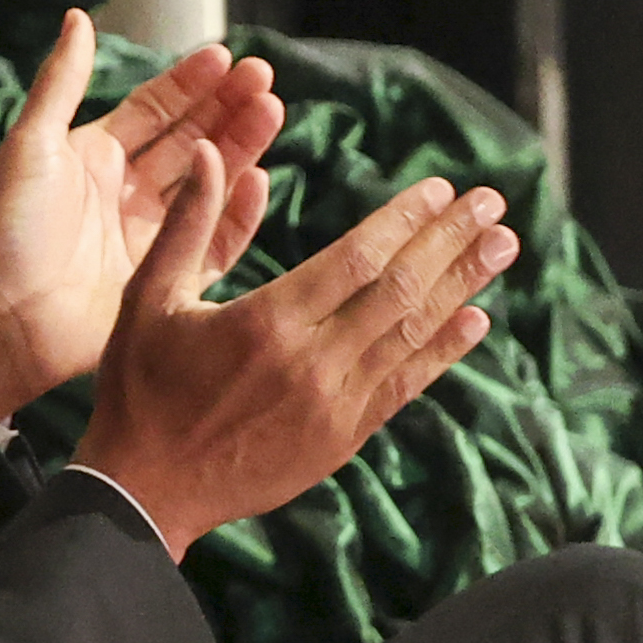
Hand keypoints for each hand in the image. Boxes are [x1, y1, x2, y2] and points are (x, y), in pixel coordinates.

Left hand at [0, 12, 283, 419]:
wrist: (3, 317)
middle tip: (265, 77)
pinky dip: (238, 211)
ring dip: (242, 146)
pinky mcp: (168, 276)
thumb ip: (60, 82)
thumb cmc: (8, 228)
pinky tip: (261, 178)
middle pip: (192, 139)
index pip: (155, 109)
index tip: (226, 56)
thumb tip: (78, 16)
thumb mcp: (32, 144)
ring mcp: (151, 233)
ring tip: (273, 110)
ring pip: (210, 180)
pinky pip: (215, 239)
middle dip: (228, 107)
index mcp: (96, 156)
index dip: (190, 83)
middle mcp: (128, 191)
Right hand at [74, 160, 518, 557]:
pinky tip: (476, 320)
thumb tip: (210, 151)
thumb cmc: (139, 388)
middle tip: (493, 203)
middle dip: (453, 241)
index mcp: (268, 320)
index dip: (406, 218)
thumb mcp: (149, 297)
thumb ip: (189, 222)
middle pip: (402, 290)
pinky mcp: (342, 438)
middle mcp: (313, 362)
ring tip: (503, 246)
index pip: (359, 257)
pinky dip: (444, 351)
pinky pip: (405, 386)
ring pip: (414, 334)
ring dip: (464, 286)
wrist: (145, 491)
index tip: (443, 188)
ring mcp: (335, 405)